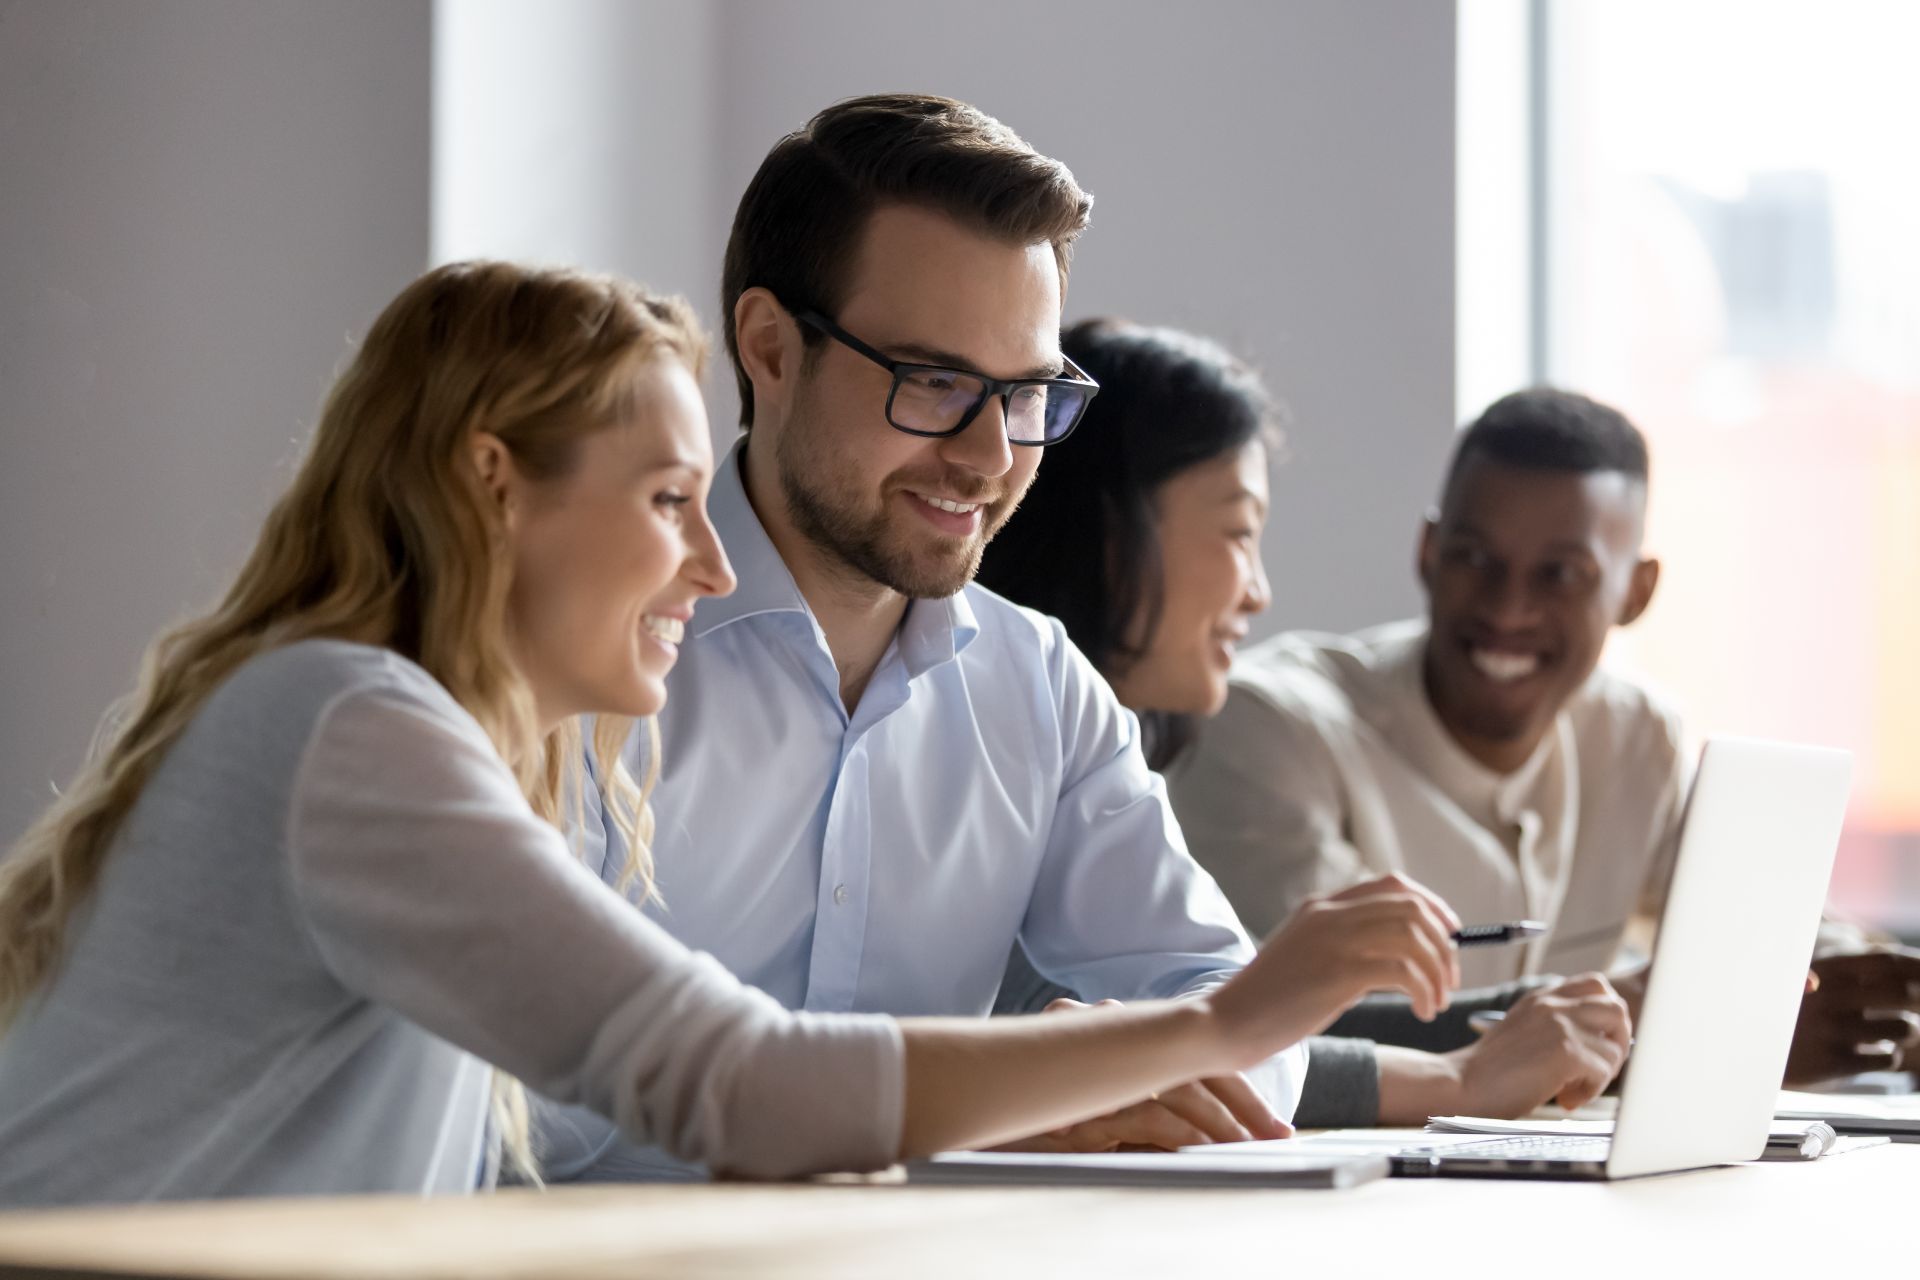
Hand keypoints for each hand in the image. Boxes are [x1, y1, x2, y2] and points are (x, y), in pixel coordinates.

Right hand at [990, 999, 1290, 1150]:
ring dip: (1223, 1122)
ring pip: (1179, 1085)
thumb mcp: (1092, 1113)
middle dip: (1242, 1102)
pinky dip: (1185, 1132)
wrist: (963, 1113)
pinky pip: (1150, 1110)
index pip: (1185, 1049)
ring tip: (1253, 1151)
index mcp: (1114, 1033)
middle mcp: (1108, 1033)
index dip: (1232, 1084)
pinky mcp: (1085, 1095)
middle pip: (1193, 1060)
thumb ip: (1133, 1111)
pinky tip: (1209, 1152)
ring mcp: (1095, 1059)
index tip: (1267, 1124)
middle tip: (1278, 1137)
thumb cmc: (1028, 1120)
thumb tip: (1191, 1135)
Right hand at [1209, 873, 1463, 1067]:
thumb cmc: (1267, 1002)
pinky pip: (1403, 971)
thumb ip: (1341, 946)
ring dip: (1438, 970)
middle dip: (1443, 944)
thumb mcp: (1304, 957)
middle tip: (1449, 980)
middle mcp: (1329, 915)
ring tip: (1436, 1002)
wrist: (1226, 1022)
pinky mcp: (1338, 973)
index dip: (1432, 905)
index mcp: (1320, 907)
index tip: (1449, 935)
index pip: (1392, 885)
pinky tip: (1421, 1013)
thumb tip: (1400, 957)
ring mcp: (1333, 941)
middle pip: (1411, 907)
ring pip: (1413, 935)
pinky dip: (1423, 991)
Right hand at [1448, 973, 1632, 1113]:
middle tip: (1596, 1068)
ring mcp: (1561, 1025)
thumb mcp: (1523, 1033)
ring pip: (1616, 1045)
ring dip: (1605, 1072)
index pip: (1596, 985)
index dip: (1606, 1016)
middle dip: (1618, 1042)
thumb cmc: (1490, 1071)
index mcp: (1541, 998)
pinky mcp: (1566, 1052)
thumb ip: (1554, 1027)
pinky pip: (1604, 1071)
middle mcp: (1553, 1004)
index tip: (1593, 1044)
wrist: (1461, 1085)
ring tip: (1575, 1088)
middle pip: (1616, 1008)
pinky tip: (1564, 1099)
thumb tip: (1600, 1044)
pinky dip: (1591, 1091)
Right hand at [1786, 948, 1919, 1084]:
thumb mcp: (1807, 978)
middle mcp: (1830, 998)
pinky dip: (1890, 1054)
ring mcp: (1833, 1031)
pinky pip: (1888, 1058)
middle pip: (1903, 994)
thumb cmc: (1786, 1009)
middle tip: (1917, 1005)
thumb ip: (1846, 970)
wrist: (1744, 1044)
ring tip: (1893, 1030)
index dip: (1917, 966)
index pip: (1886, 961)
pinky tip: (1876, 1052)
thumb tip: (1896, 960)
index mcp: (1824, 971)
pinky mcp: (1835, 1063)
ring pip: (1903, 1028)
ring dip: (1907, 1029)